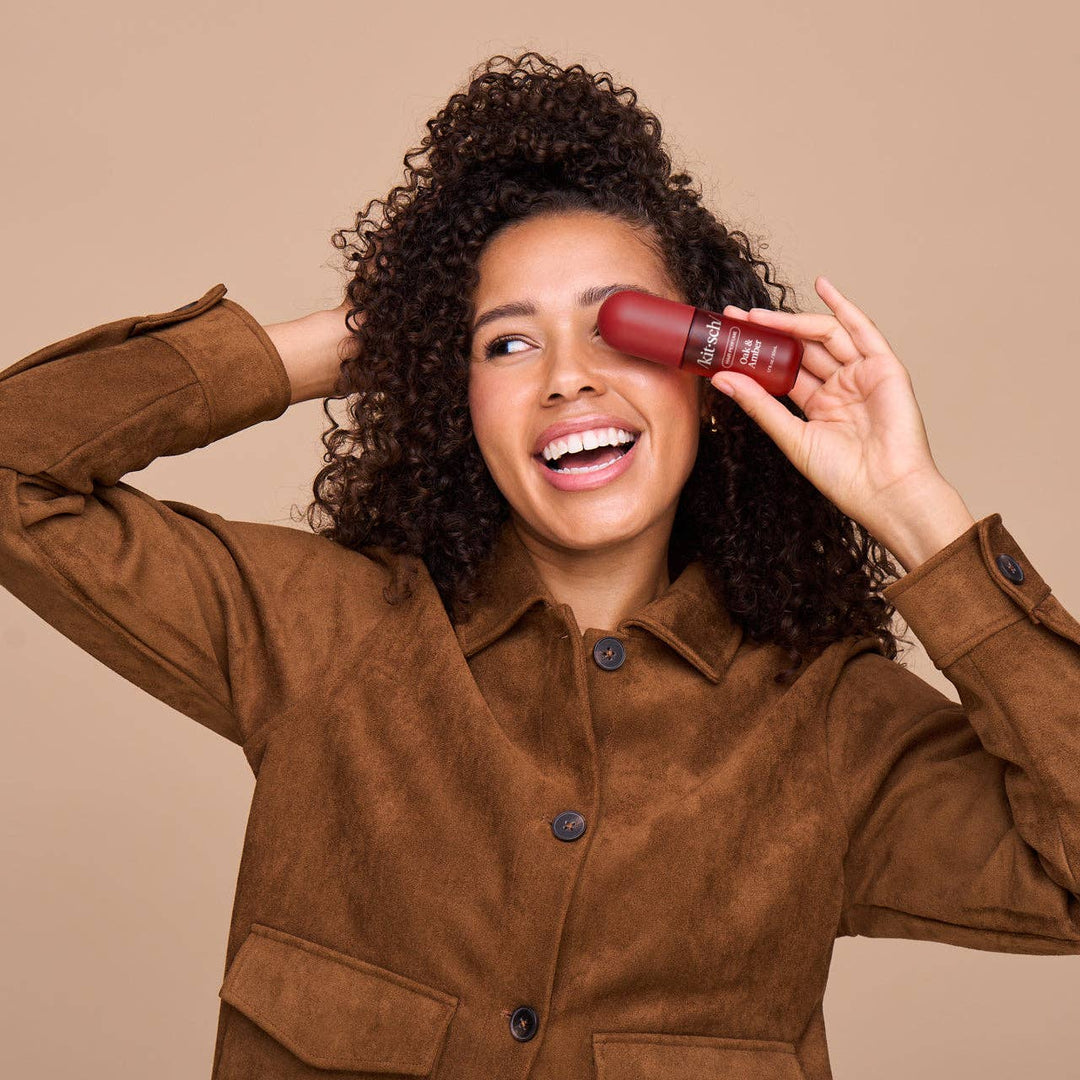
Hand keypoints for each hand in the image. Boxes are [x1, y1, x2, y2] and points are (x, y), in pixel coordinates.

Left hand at [709, 276, 966, 547]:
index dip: (757, 353)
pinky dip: (844, 307)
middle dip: (768, 331)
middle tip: (735, 318)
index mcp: (818, 405)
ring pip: (824, 336)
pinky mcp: (885, 368)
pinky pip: (863, 330)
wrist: (884, 491)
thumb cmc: (843, 476)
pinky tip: (822, 286)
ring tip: (757, 315)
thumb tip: (721, 378)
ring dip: (792, 321)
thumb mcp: (791, 436)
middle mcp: (840, 386)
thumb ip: (759, 404)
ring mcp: (862, 375)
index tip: (728, 339)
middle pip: (801, 349)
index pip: (783, 369)